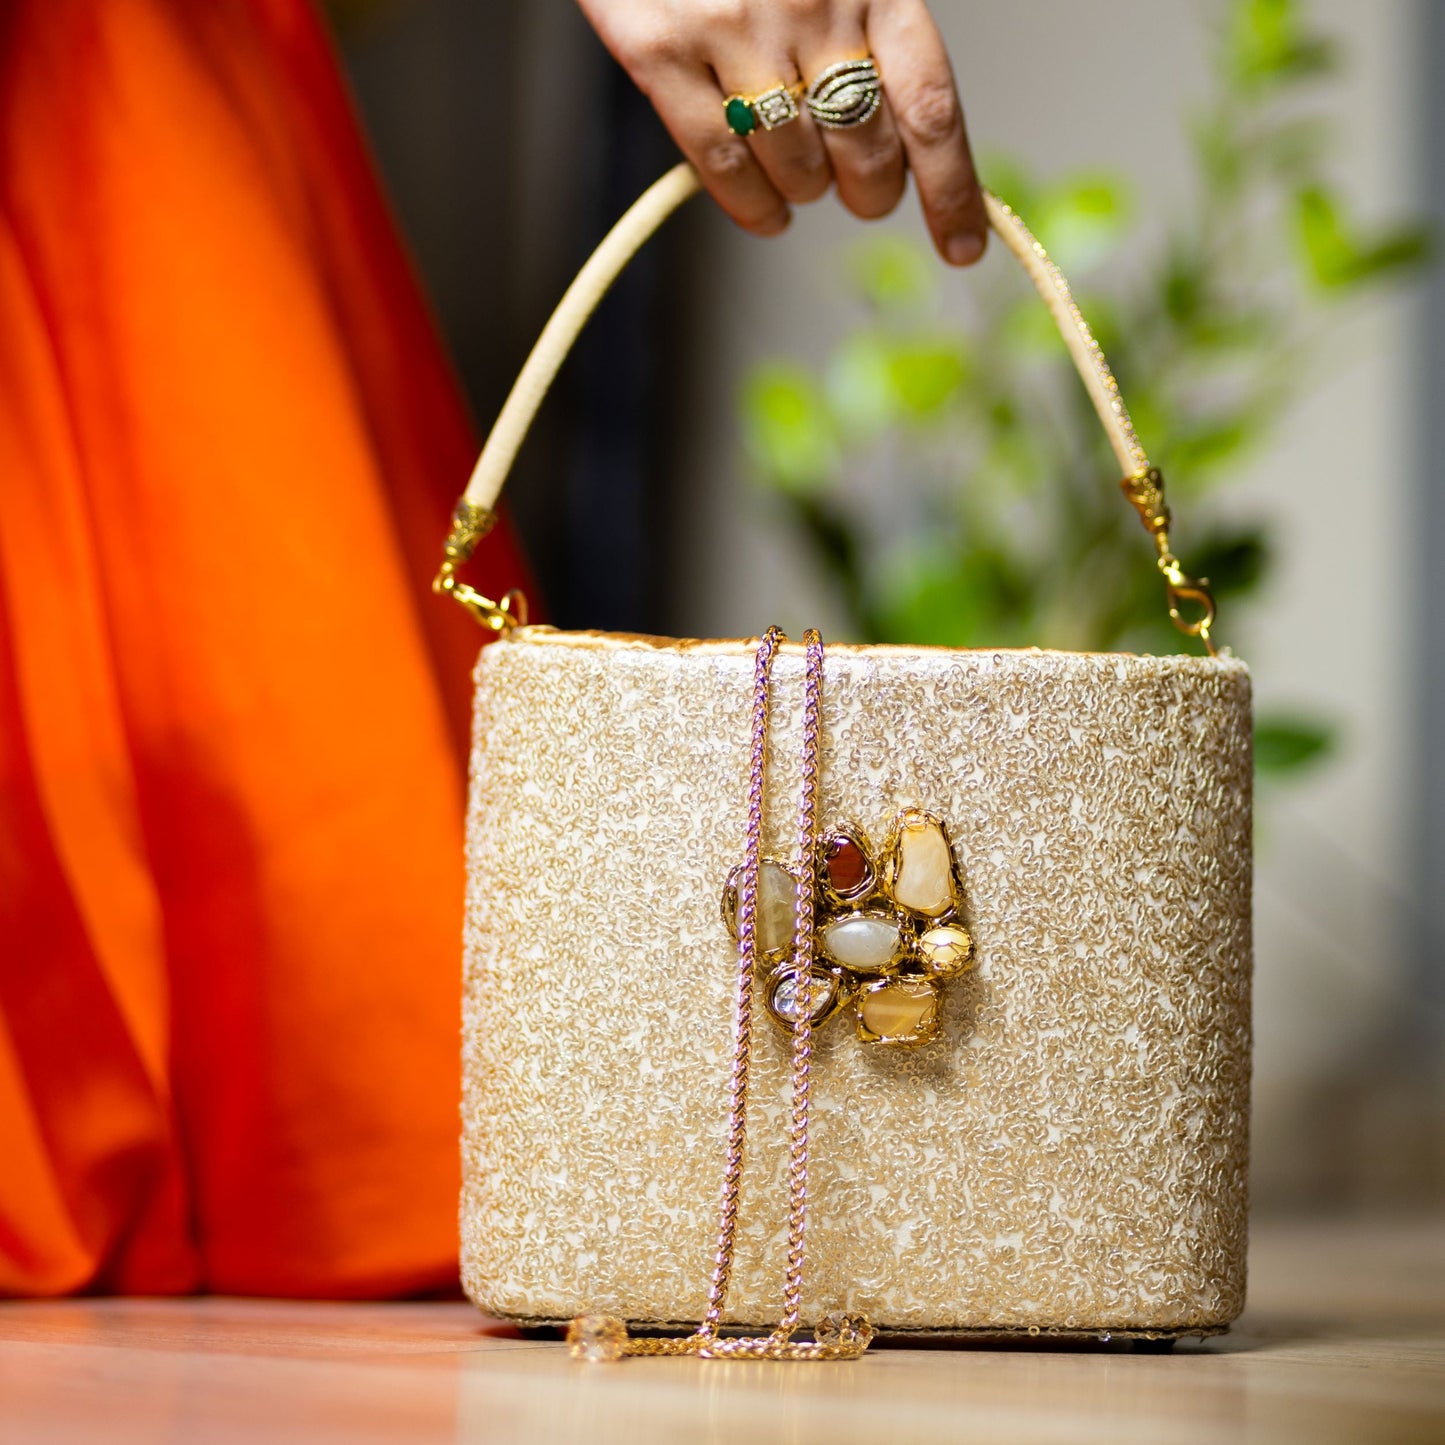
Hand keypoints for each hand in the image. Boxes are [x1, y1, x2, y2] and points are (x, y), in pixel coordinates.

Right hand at [576, 0, 986, 265]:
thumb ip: (873, 25)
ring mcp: (731, 31)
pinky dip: (751, 206)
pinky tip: (767, 214)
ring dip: (807, 194)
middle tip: (864, 192)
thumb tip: (906, 130)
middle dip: (873, 193)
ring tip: (802, 183)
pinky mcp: (660, 52)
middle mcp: (809, 6)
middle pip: (866, 151)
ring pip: (795, 168)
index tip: (962, 246)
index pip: (930, 107)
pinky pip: (720, 165)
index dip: (952, 189)